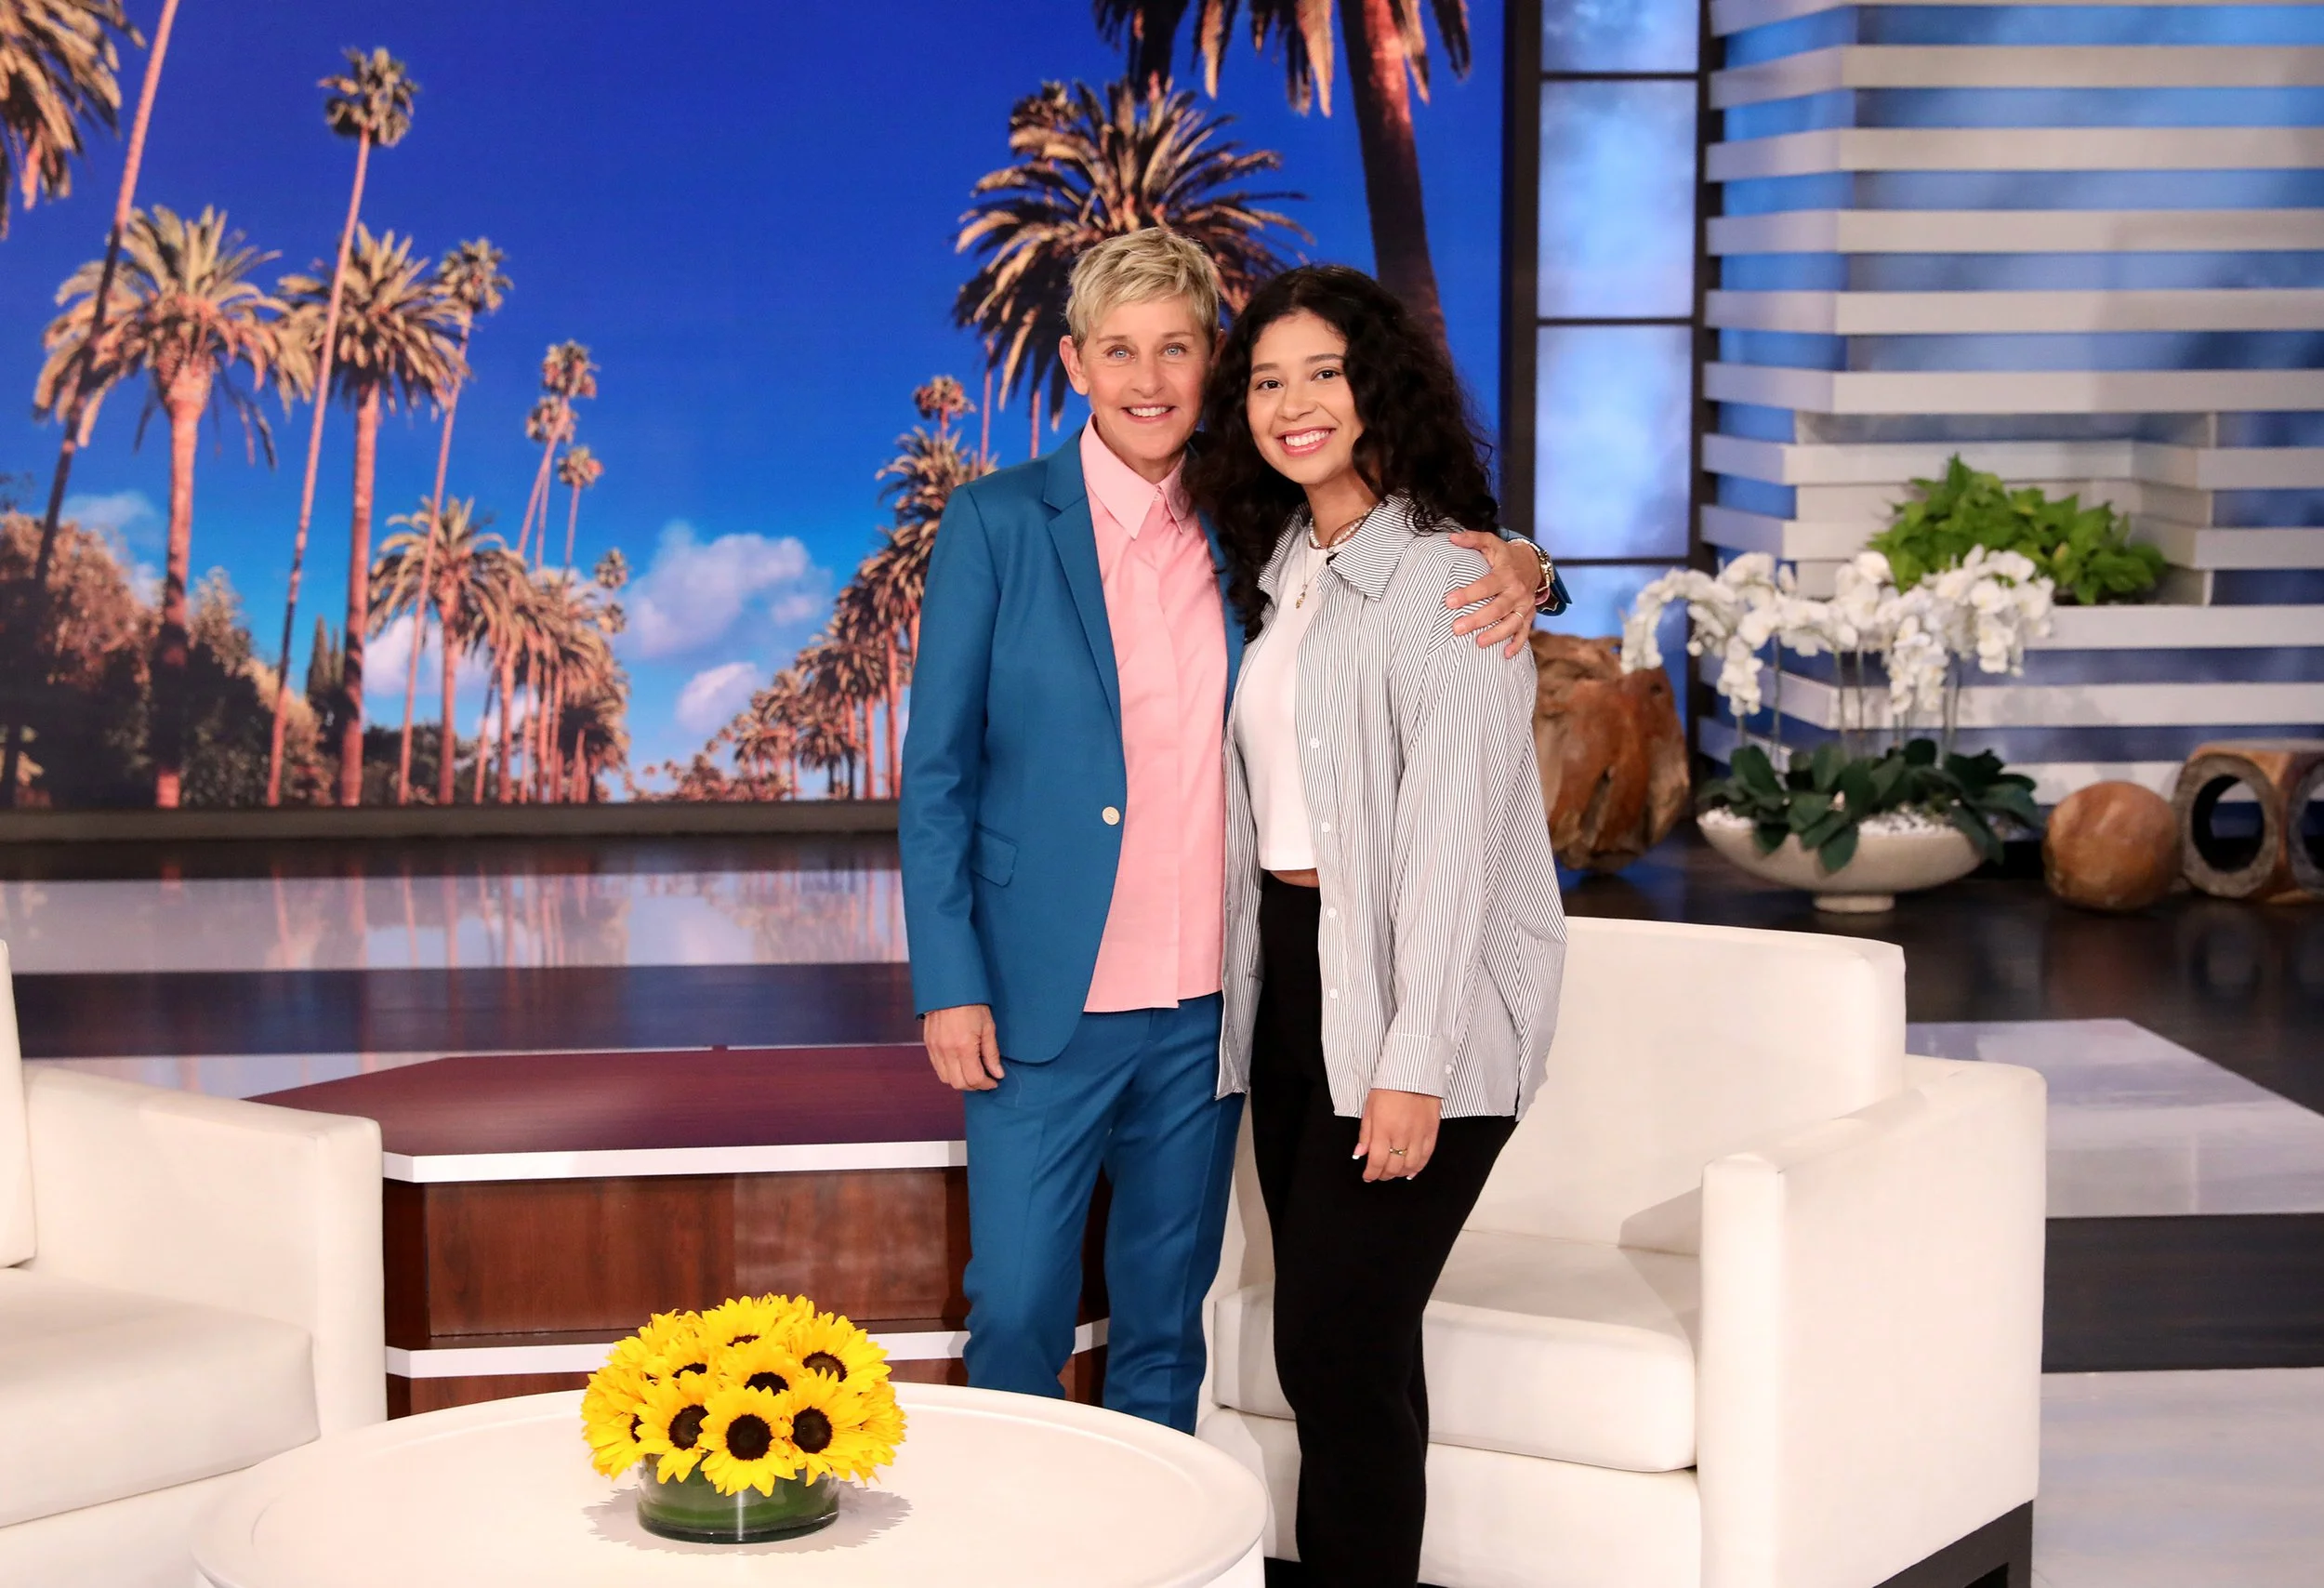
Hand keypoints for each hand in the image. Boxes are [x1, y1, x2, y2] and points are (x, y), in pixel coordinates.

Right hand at [924, 1004, 1003, 1090]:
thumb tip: (997, 1073)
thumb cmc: (972, 1004)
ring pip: (946, 1079)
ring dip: (960, 1080)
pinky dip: (949, 1071)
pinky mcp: (928, 1044)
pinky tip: (959, 1064)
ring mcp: (935, 1049)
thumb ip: (992, 1054)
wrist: (950, 987)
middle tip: (984, 1079)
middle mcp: (947, 1051)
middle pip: (959, 1084)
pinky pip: (937, 1067)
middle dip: (974, 1086)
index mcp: (964, 1047)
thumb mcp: (988, 1027)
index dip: (986, 1084)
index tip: (994, 1081)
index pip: (974, 1079)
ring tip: (972, 1072)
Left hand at [1354, 1088, 1441, 1181]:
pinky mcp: (1431, 1132)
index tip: (1368, 1176)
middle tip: (1379, 1174)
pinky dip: (1418, 1167)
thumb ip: (1365, 1134)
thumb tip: (1359, 1154)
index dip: (1371, 1173)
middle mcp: (1402, 1135)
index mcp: (1383, 1129)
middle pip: (1393, 1166)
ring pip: (1410, 1165)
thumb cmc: (1389, 1087)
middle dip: (1384, 1175)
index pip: (1376, 1161)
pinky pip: (1426, 1156)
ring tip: (1393, 1173)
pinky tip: (1411, 1170)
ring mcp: (1418, 1135)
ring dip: (1400, 1173)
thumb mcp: (1369, 1108)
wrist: (1413, 1073)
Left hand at [1444, 532, 1541, 656]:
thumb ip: (1472, 539)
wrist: (1533, 563)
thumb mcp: (1491, 542)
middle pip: (1497, 608)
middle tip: (1457, 628)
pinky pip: (1524, 632)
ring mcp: (1525, 605)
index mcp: (1505, 574)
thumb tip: (1452, 537)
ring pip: (1511, 623)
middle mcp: (1517, 591)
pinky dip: (1517, 644)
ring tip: (1478, 643)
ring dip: (1496, 635)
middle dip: (1477, 619)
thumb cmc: (1505, 555)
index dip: (1468, 594)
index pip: (1486, 585)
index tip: (1449, 602)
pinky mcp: (1529, 615)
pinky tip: (1504, 655)